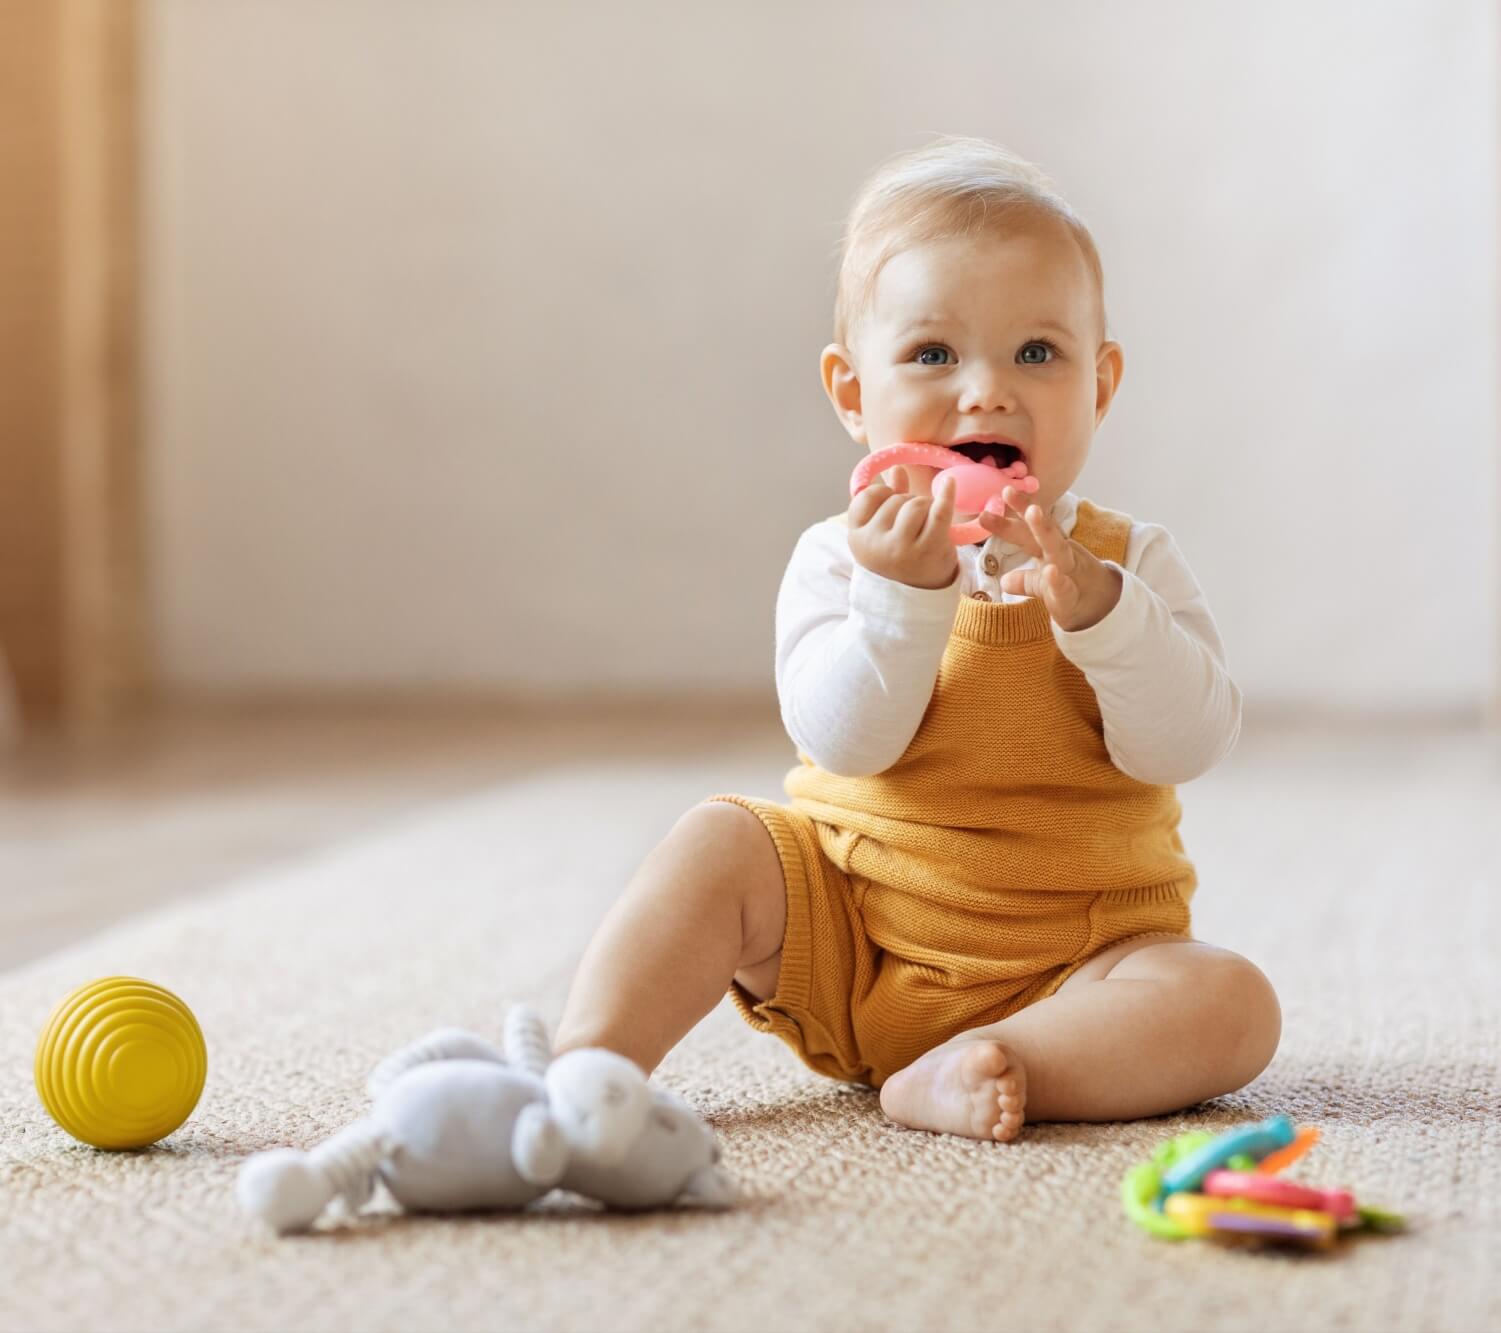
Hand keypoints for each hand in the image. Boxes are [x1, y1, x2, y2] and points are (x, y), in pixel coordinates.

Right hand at [847, 467, 958, 589]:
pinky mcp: (928, 549)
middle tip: (914, 525)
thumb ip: (887, 501)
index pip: (868, 496)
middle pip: (896, 500)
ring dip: (925, 507)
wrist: (912, 600)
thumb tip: (898, 469)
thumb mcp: (882, 534)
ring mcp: (902, 547)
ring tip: (926, 525)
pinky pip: (939, 511)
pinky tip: (950, 484)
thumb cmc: (896, 561)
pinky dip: (947, 495)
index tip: (891, 503)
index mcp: (858, 537)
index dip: (883, 494)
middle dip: (908, 503)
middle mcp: (876, 542)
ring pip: (916, 503)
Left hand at [977, 487, 1121, 631]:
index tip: (1002, 490)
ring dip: (1044, 530)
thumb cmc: (1070, 592)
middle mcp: (1059, 555)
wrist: (1100, 610)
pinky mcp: (1070, 597)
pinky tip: (1050, 572)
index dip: (1015, 511)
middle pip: (1042, 530)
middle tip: (1008, 491)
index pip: (1029, 529)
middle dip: (1027, 510)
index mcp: (1048, 550)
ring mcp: (1068, 573)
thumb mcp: (1044, 585)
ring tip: (1033, 511)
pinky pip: (1063, 587)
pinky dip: (1056, 581)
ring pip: (1057, 549)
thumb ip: (1025, 579)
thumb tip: (1005, 581)